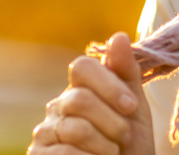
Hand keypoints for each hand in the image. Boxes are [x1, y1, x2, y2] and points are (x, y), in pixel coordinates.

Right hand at [29, 32, 154, 154]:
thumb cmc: (129, 146)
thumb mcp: (135, 110)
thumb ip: (126, 74)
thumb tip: (118, 35)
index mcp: (79, 88)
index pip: (81, 66)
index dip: (108, 83)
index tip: (131, 106)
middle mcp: (57, 107)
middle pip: (80, 99)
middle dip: (112, 122)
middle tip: (124, 139)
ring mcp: (44, 133)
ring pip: (75, 129)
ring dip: (105, 146)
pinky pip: (65, 154)